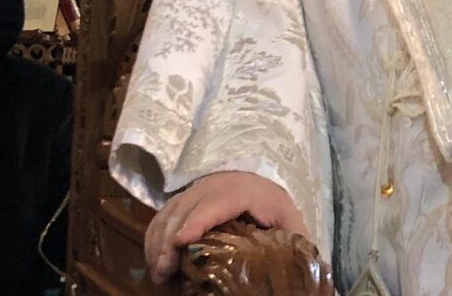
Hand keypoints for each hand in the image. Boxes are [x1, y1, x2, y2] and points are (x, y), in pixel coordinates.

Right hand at [144, 171, 307, 283]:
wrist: (259, 180)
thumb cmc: (272, 205)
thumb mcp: (288, 219)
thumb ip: (293, 238)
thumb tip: (298, 264)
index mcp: (243, 190)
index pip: (217, 202)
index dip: (198, 221)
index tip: (182, 242)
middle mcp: (214, 185)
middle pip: (186, 208)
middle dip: (170, 239)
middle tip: (164, 270)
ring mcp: (195, 190)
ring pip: (169, 211)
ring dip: (158, 240)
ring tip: (158, 271)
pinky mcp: (183, 199)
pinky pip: (162, 214)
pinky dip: (153, 236)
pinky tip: (154, 260)